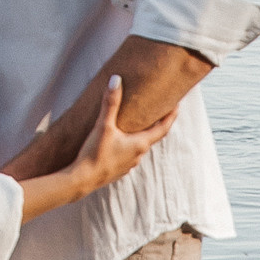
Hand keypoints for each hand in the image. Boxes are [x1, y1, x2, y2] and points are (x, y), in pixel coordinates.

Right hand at [11, 74, 183, 222]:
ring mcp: (129, 164)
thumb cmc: (95, 153)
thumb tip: (116, 80)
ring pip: (139, 146)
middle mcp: (138, 155)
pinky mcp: (118, 170)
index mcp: (140, 144)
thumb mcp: (103, 125)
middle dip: (156, 124)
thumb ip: (111, 103)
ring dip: (141, 135)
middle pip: (152, 137)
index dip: (171, 116)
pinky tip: (120, 142)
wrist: (82, 180)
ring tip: (138, 124)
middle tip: (158, 111)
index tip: (177, 105)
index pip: (162, 128)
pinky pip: (128, 154)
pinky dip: (129, 145)